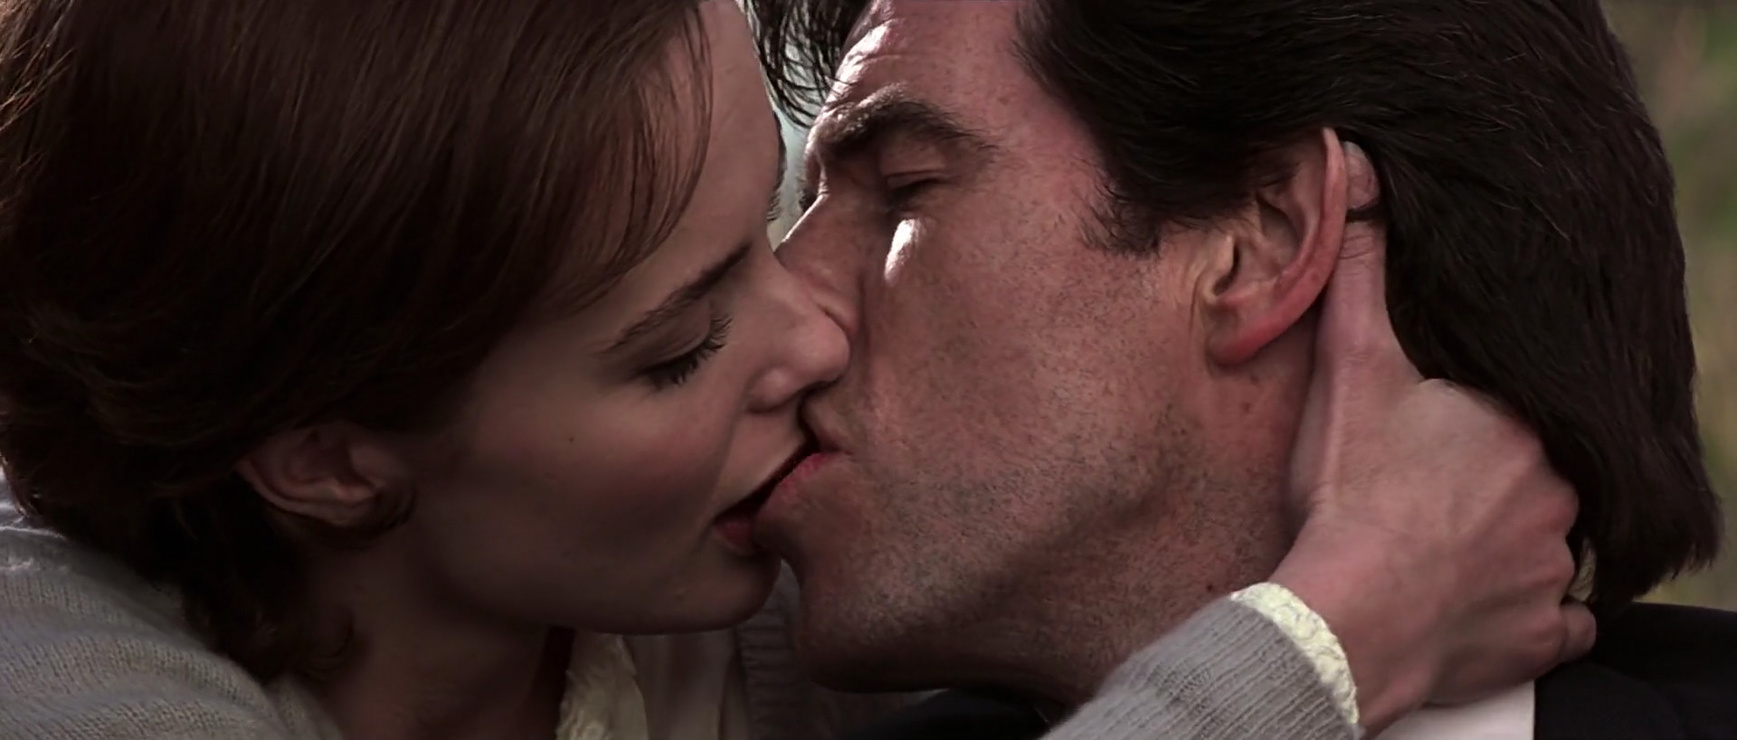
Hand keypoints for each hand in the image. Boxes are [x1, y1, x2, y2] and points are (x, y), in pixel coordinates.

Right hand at [1270, 143, 1593, 733]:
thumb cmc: (1351, 491)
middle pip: (1533, 478)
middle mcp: (1560, 497)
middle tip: (1423, 493)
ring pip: (1545, 548)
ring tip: (1435, 550)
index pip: (1513, 414)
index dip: (1469, 423)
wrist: (1347, 617)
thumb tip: (1358, 169)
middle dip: (1490, 485)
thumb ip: (1359, 272)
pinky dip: (1522, 618)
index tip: (1429, 437)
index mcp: (1525, 429)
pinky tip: (1475, 606)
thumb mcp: (1351, 369)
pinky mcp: (1539, 638)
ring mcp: (1553, 573)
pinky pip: (1553, 624)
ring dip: (1504, 549)